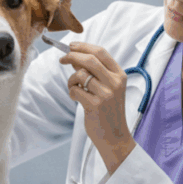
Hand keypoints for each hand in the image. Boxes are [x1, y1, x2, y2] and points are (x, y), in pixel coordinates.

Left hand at [60, 42, 136, 172]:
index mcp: (119, 75)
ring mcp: (106, 94)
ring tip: (74, 88)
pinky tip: (76, 98)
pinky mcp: (95, 105)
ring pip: (80, 75)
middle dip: (72, 56)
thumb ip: (95, 73)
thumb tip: (75, 58)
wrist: (115, 137)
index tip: (71, 46)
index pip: (101, 52)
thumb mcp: (107, 89)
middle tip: (62, 59)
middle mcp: (114, 82)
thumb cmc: (108, 112)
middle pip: (89, 59)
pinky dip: (71, 92)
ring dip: (71, 80)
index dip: (83, 46)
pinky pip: (75, 90)